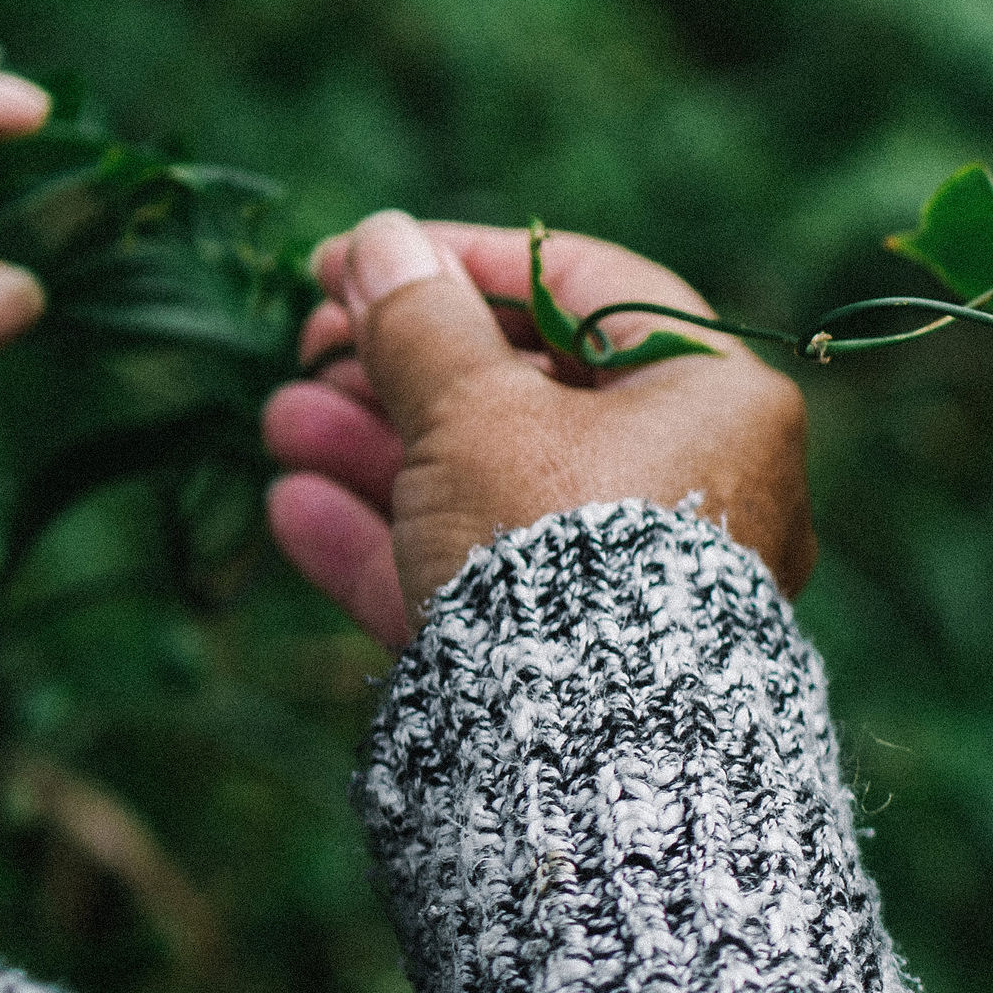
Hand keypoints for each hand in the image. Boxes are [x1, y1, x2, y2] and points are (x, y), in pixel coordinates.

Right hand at [259, 212, 810, 647]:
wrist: (584, 750)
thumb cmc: (558, 542)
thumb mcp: (476, 413)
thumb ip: (422, 325)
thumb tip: (381, 242)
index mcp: (715, 396)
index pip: (588, 291)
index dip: (468, 263)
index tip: (368, 255)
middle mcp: (698, 482)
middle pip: (532, 395)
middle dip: (405, 366)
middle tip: (310, 342)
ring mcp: (638, 579)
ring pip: (492, 488)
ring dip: (378, 447)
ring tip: (277, 417)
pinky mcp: (577, 660)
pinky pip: (484, 579)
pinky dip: (393, 540)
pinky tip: (293, 508)